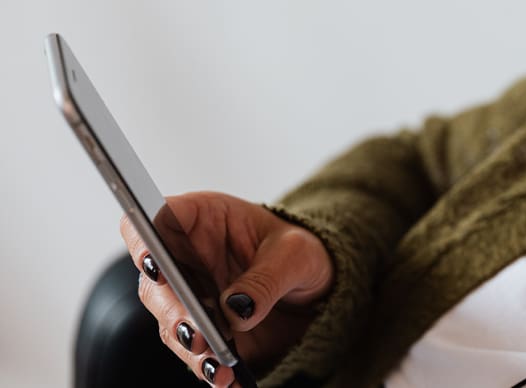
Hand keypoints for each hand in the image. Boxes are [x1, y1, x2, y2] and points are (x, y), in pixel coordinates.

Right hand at [120, 191, 332, 385]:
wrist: (315, 287)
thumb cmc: (298, 252)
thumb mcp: (296, 254)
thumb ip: (266, 277)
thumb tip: (236, 310)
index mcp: (201, 220)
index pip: (158, 219)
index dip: (145, 238)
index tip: (154, 262)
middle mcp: (185, 259)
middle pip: (154, 280)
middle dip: (171, 308)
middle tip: (196, 332)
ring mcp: (190, 298)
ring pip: (169, 322)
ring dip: (189, 346)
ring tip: (217, 365)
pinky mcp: (203, 332)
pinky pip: (194, 354)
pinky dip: (209, 368)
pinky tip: (228, 378)